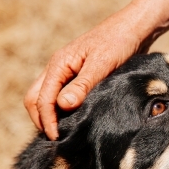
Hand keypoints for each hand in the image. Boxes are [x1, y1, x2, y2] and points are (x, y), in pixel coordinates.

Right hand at [24, 0, 168, 139]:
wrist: (133, 29)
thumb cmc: (118, 43)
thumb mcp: (102, 64)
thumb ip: (83, 84)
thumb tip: (63, 105)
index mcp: (59, 64)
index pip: (41, 98)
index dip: (47, 121)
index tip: (57, 138)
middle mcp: (57, 68)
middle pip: (35, 99)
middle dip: (42, 120)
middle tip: (58, 139)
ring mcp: (66, 72)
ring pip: (46, 97)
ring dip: (51, 115)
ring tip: (65, 133)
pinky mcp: (77, 76)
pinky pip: (60, 95)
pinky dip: (62, 110)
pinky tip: (75, 120)